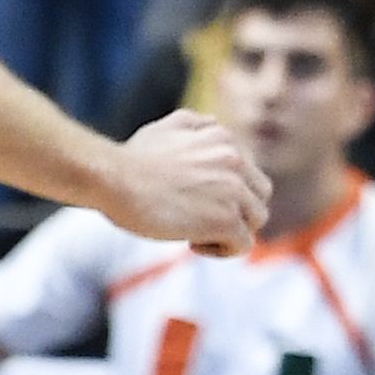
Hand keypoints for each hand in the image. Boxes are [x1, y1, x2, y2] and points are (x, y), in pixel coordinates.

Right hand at [109, 109, 271, 252]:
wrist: (115, 179)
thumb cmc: (133, 159)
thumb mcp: (166, 128)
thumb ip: (196, 125)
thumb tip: (214, 123)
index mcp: (224, 138)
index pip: (248, 172)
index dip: (227, 191)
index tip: (196, 200)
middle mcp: (236, 160)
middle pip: (259, 195)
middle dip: (237, 210)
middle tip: (202, 219)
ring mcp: (234, 191)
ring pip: (256, 220)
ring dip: (230, 230)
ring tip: (196, 233)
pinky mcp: (226, 220)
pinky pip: (243, 244)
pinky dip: (221, 250)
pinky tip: (192, 243)